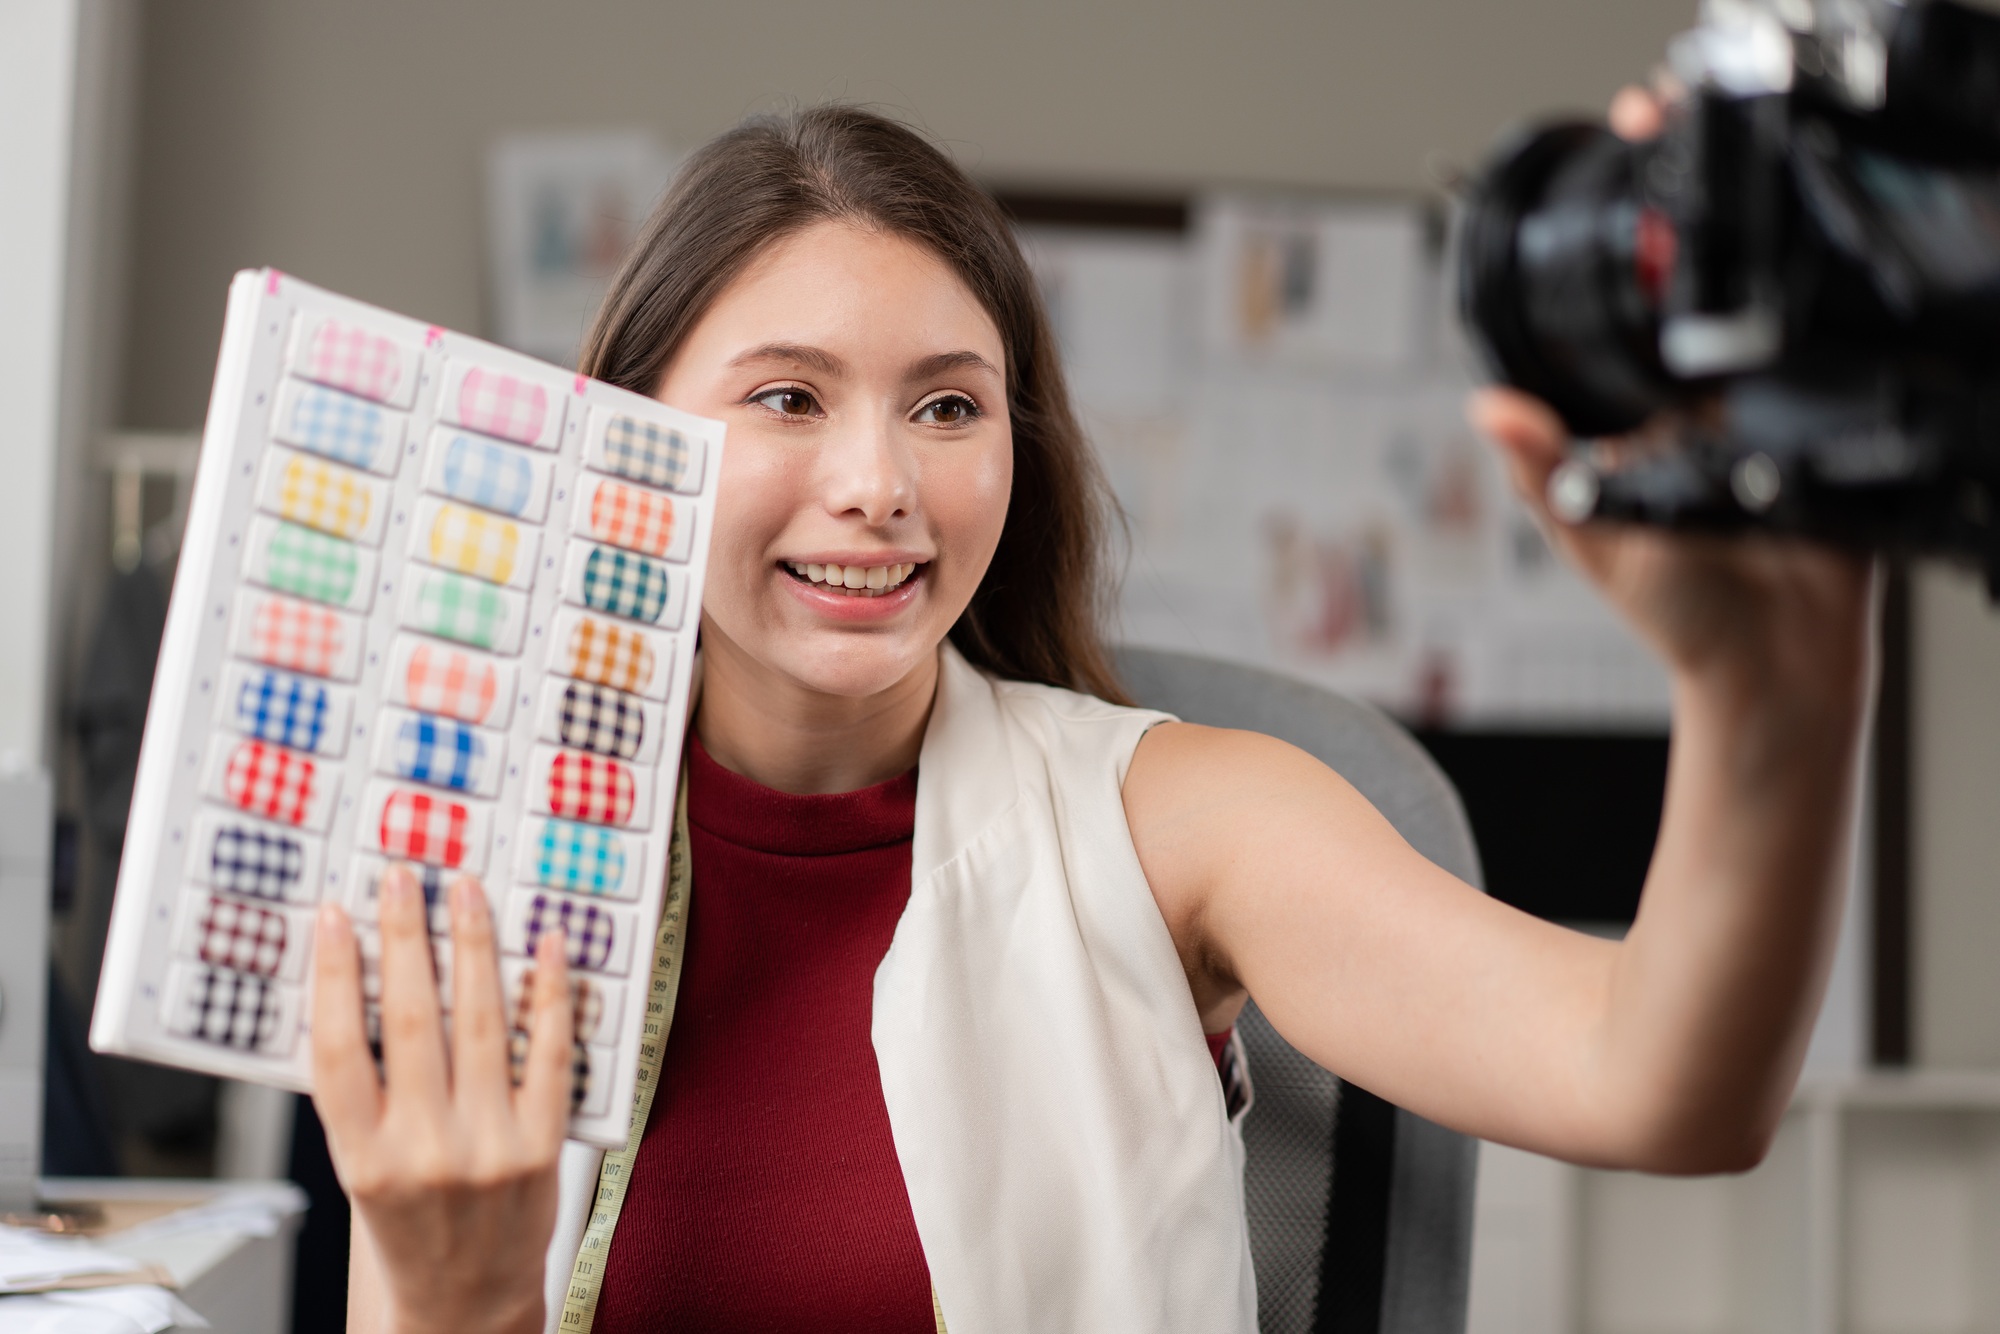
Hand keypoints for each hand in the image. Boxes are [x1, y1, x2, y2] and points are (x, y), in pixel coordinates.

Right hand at [312, 869, 573, 1333]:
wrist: (467, 1303)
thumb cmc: (408, 1228)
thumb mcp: (359, 1167)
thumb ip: (359, 1089)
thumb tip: (358, 980)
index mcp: (363, 1157)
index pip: (338, 1049)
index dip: (336, 974)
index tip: (337, 915)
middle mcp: (425, 1151)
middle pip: (411, 1022)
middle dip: (407, 937)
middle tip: (404, 876)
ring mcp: (490, 1147)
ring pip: (479, 1024)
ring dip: (472, 946)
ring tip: (465, 890)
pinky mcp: (544, 1145)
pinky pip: (548, 1053)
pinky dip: (548, 993)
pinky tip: (545, 944)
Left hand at [1468, 85, 1873, 709]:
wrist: (1777, 669)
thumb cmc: (1679, 613)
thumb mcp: (1596, 537)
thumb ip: (1549, 474)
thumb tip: (1488, 410)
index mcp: (1643, 412)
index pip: (1626, 313)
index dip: (1625, 246)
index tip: (1618, 176)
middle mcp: (1706, 398)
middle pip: (1696, 291)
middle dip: (1684, 221)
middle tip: (1667, 151)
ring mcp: (1771, 405)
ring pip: (1760, 312)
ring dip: (1748, 260)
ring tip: (1717, 213)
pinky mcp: (1830, 425)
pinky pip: (1829, 363)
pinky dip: (1817, 329)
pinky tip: (1798, 300)